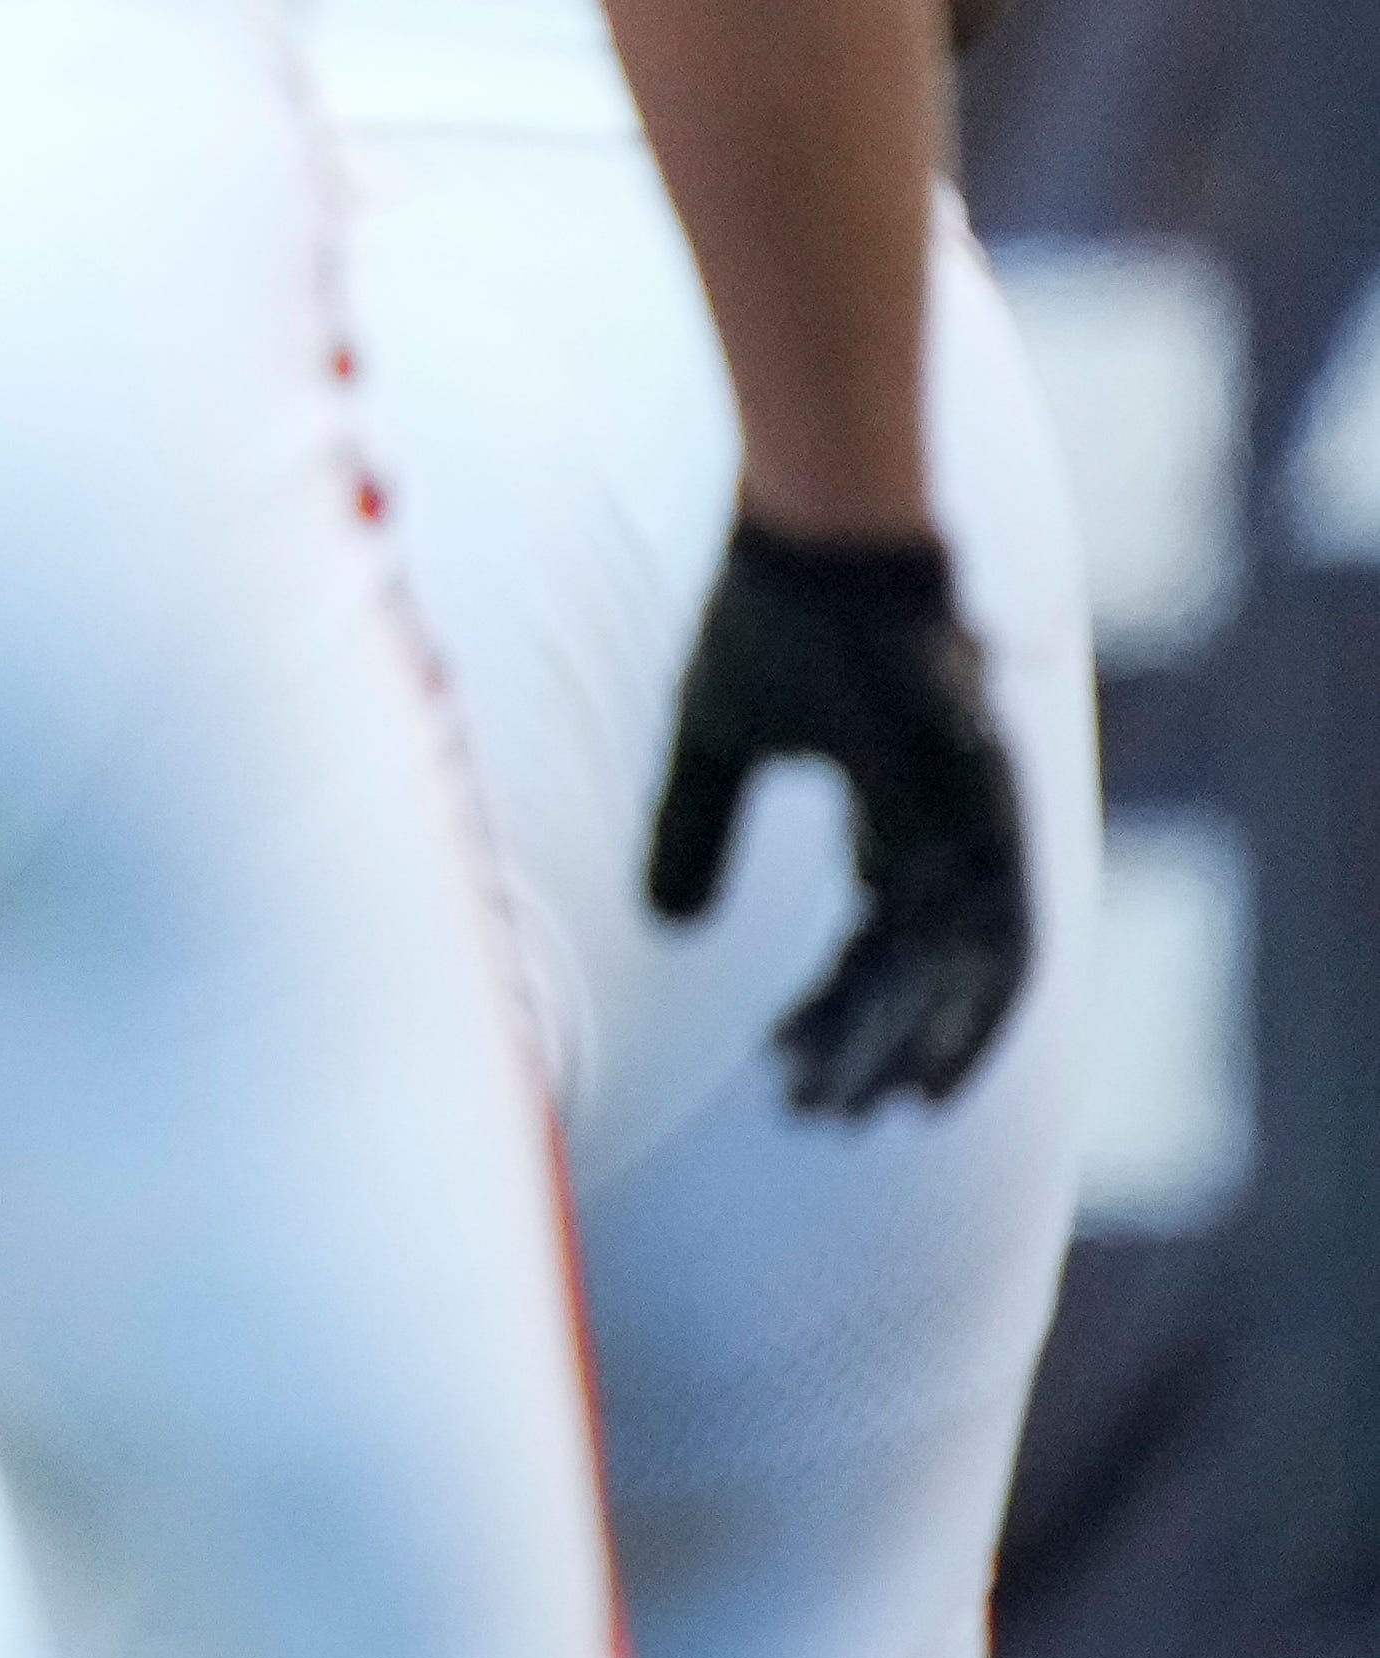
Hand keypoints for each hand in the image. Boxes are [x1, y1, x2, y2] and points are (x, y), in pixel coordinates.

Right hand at [647, 510, 1032, 1114]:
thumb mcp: (713, 746)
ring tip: (868, 1106)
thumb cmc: (770, 622)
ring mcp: (979, 819)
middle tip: (822, 1119)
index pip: (881, 949)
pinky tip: (911, 1045)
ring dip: (916, 1041)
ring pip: (964, 967)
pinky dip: (959, 996)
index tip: (788, 1080)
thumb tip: (668, 925)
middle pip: (929, 976)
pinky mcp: (990, 807)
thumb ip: (697, 833)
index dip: (841, 1020)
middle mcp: (952, 833)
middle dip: (874, 1052)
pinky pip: (991, 926)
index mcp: (897, 820)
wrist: (823, 538)